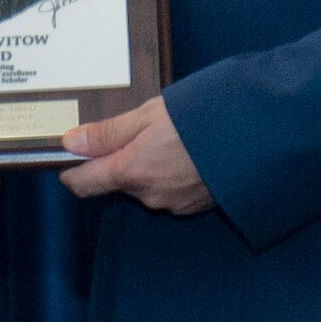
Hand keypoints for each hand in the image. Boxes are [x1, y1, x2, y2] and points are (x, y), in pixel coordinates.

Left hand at [58, 96, 212, 214]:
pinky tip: (184, 153)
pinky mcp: (191, 206)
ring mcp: (171, 203)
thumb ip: (107, 132)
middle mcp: (147, 195)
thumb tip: (70, 142)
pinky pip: (167, 191)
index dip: (71, 170)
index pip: (83, 184)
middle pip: (115, 182)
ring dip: (146, 166)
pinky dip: (168, 174)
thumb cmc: (198, 120)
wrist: (250, 139)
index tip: (71, 154)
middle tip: (137, 129)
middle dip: (119, 159)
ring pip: (142, 186)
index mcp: (130, 171)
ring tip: (167, 137)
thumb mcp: (146, 115)